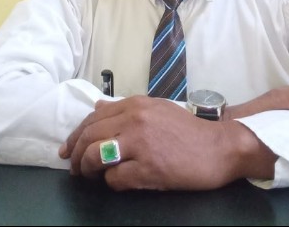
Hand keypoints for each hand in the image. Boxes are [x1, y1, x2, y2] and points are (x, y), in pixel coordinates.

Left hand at [59, 95, 275, 190]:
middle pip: (89, 136)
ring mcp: (141, 144)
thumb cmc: (187, 130)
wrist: (219, 147)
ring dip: (87, 169)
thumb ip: (125, 108)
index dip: (76, 135)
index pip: (93, 117)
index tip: (69, 148)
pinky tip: (118, 181)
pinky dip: (111, 183)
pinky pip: (115, 179)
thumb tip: (97, 106)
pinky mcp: (149, 169)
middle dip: (76, 154)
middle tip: (74, 167)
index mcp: (136, 104)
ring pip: (96, 156)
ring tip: (88, 176)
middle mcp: (135, 120)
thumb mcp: (156, 109)